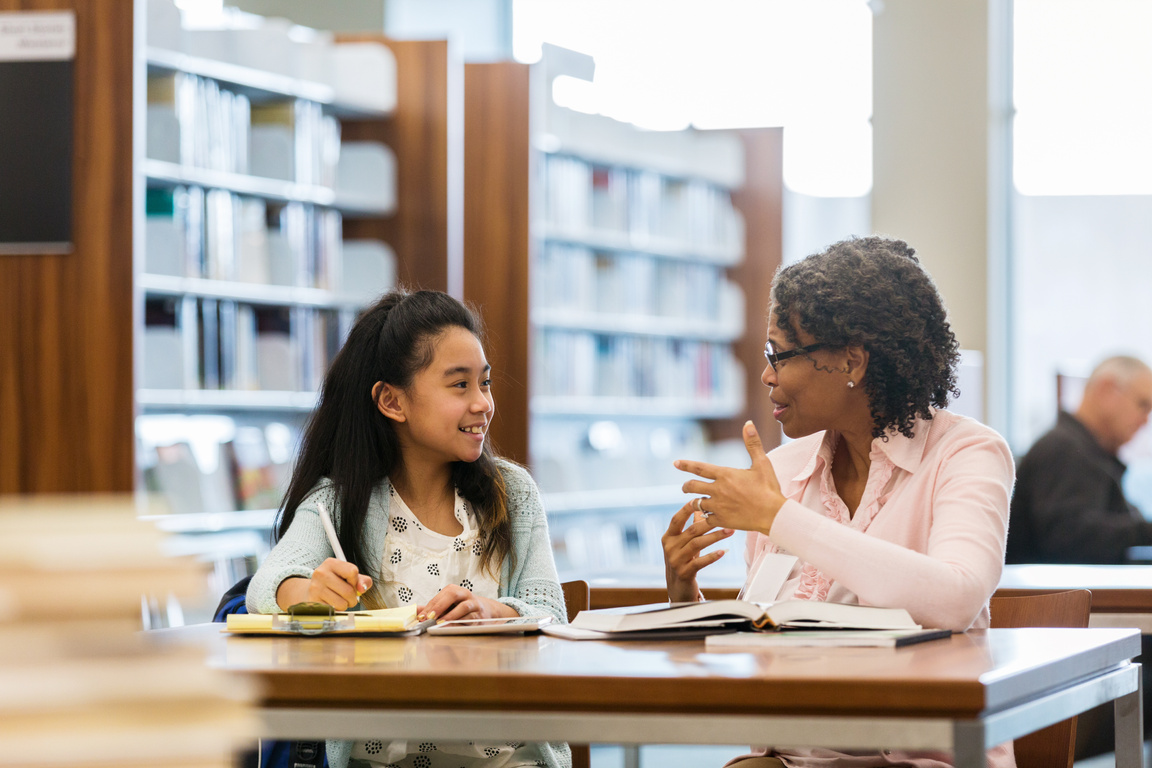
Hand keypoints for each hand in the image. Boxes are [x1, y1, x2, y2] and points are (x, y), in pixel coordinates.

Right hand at [306, 558, 371, 610]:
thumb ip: (362, 580)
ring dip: (345, 605)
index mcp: (331, 563)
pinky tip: (331, 603)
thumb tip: (363, 588)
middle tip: (349, 597)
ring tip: (339, 600)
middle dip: (353, 598)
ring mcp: (315, 587)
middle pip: (348, 590)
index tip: (351, 583)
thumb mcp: (349, 577)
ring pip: (342, 603)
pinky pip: (333, 610)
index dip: (355, 581)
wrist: (313, 590)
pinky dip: (336, 610)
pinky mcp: (313, 601)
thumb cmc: (335, 582)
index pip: (352, 572)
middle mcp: (321, 573)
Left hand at [417, 585, 518, 622]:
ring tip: (441, 623)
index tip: (421, 616)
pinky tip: (454, 627)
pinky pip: (471, 618)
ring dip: (451, 615)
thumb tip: (415, 611)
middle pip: (452, 595)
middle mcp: (464, 594)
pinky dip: (462, 623)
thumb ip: (432, 607)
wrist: (484, 609)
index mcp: (453, 590)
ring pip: (464, 607)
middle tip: (430, 617)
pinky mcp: (480, 615)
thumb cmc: (461, 607)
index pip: (439, 596)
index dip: (429, 606)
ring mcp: (474, 603)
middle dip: (440, 606)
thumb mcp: (447, 605)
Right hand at [662, 500, 734, 602]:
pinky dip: (712, 556)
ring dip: (715, 537)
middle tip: (725, 517)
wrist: (678, 587)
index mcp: (668, 537)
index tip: (698, 500)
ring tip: (729, 531)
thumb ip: (691, 526)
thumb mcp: (684, 543)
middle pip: (691, 531)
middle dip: (709, 523)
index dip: (686, 509)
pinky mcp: (685, 572)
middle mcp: (670, 547)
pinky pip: (700, 562)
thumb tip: (699, 507)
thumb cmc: (683, 560)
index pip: (676, 520)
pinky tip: (723, 551)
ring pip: (697, 544)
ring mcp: (676, 560)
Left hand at [674, 421, 785, 535]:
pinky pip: (705, 519)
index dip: (685, 465)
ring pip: (696, 503)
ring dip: (696, 502)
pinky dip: (705, 517)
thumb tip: (748, 423)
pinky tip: (708, 517)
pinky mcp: (721, 520)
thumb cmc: (769, 488)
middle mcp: (718, 490)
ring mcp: (718, 506)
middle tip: (686, 487)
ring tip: (699, 502)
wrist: (774, 514)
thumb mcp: (762, 463)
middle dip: (686, 486)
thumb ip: (752, 443)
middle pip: (691, 486)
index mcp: (725, 474)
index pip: (699, 468)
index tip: (675, 463)